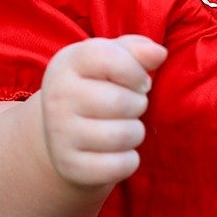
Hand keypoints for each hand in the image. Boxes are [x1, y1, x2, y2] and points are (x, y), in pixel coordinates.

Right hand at [39, 34, 166, 188]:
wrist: (62, 133)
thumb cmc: (97, 87)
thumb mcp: (111, 60)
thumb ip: (136, 50)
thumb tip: (159, 53)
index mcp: (66, 64)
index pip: (111, 57)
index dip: (136, 71)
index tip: (137, 81)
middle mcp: (57, 98)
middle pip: (123, 102)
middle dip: (138, 105)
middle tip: (129, 107)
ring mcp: (60, 134)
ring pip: (125, 135)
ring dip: (136, 132)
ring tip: (124, 127)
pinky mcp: (70, 166)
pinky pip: (120, 165)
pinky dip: (129, 160)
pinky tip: (118, 152)